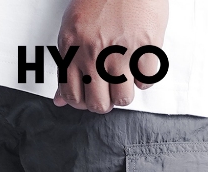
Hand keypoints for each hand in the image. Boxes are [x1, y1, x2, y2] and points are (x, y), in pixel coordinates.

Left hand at [54, 0, 168, 113]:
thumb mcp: (73, 30)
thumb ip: (67, 66)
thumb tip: (60, 100)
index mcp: (73, 48)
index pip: (73, 96)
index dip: (83, 101)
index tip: (89, 96)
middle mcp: (94, 53)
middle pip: (99, 104)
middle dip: (105, 102)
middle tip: (109, 89)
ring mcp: (120, 52)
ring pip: (123, 99)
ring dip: (126, 92)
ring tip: (126, 76)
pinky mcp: (145, 47)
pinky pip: (146, 81)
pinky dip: (145, 77)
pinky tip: (140, 62)